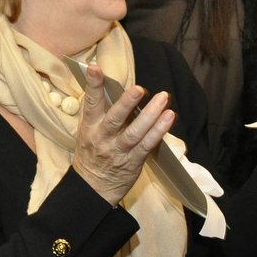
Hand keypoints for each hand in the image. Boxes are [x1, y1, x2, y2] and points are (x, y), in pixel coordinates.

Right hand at [72, 62, 174, 205]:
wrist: (92, 187)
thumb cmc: (92, 153)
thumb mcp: (87, 131)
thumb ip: (99, 111)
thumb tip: (112, 85)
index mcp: (89, 127)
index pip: (90, 103)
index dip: (92, 86)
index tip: (95, 68)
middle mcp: (102, 138)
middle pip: (114, 119)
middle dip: (126, 103)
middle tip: (139, 89)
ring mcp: (118, 150)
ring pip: (134, 132)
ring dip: (150, 115)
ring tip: (163, 99)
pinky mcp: (133, 161)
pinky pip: (147, 145)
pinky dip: (159, 131)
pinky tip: (168, 118)